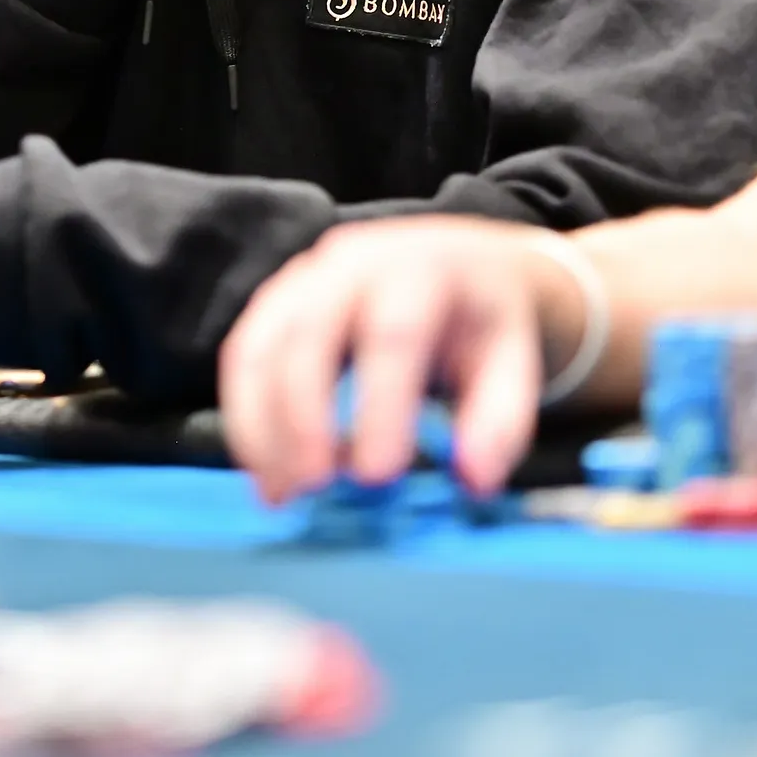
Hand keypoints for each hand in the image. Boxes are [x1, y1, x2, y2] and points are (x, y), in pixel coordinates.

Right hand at [219, 218, 582, 503]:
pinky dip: (244, 416)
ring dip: (260, 423)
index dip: (380, 404)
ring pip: (260, 343)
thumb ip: (500, 420)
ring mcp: (303, 277)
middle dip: (302, 415)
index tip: (377, 476)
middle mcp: (353, 263)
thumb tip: (474, 478)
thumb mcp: (514, 361)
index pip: (393, 333)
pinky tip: (264, 470)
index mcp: (422, 269)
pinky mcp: (274, 300)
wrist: (458, 262)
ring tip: (280, 493)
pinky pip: (242, 352)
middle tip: (314, 487)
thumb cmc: (482, 321)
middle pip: (309, 332)